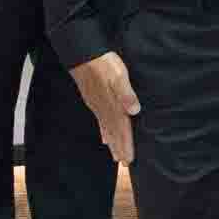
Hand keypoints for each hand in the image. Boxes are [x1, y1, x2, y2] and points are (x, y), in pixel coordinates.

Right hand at [72, 49, 139, 165]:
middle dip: (119, 148)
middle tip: (124, 163)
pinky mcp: (93, 100)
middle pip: (114, 133)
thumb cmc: (104, 64)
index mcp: (112, 105)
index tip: (129, 160)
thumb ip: (127, 94)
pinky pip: (100, 121)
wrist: (83, 55)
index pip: (121, 129)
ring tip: (116, 156)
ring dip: (112, 143)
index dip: (126, 144)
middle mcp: (103, 109)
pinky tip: (105, 138)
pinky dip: (104, 131)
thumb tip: (134, 111)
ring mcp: (97, 106)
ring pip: (106, 129)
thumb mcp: (119, 76)